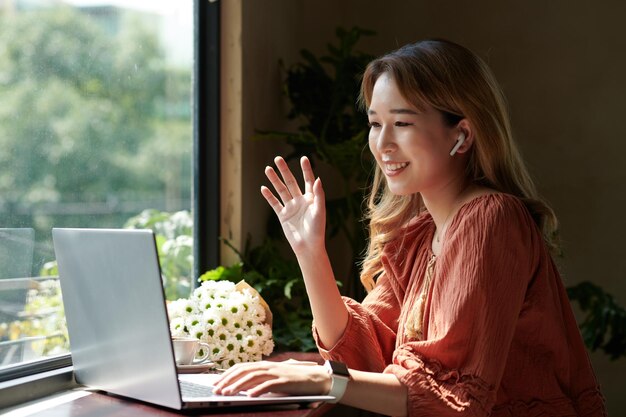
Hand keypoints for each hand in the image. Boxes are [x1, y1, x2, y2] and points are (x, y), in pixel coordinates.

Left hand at [212, 360, 330, 396]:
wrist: (315, 378)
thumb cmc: (293, 380)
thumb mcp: (274, 378)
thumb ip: (260, 380)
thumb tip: (243, 386)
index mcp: (264, 365)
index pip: (241, 367)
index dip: (227, 374)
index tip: (216, 383)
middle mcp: (268, 366)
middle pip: (243, 371)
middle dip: (228, 380)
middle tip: (217, 390)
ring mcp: (276, 373)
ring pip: (253, 377)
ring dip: (238, 385)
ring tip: (228, 393)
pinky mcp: (284, 381)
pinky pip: (268, 385)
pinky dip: (258, 390)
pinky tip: (250, 396)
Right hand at [261, 156, 325, 253]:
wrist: (308, 246)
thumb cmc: (317, 229)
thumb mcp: (319, 210)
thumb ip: (318, 194)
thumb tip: (318, 178)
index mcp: (311, 198)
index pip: (307, 180)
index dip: (306, 169)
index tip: (303, 158)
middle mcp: (300, 201)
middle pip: (291, 182)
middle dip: (284, 170)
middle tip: (278, 158)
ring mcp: (291, 207)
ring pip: (281, 190)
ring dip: (274, 180)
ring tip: (267, 169)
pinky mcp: (283, 216)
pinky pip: (274, 203)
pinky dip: (269, 196)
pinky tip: (263, 188)